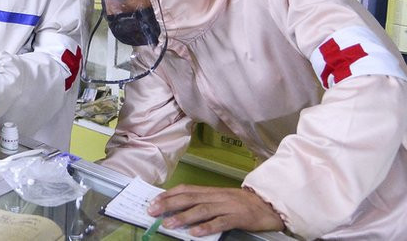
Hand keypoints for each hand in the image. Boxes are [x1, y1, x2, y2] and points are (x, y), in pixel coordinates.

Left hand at [147, 185, 283, 236]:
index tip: (153, 201)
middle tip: (152, 211)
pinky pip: (221, 222)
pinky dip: (206, 227)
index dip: (169, 195)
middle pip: (190, 198)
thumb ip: (205, 202)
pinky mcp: (240, 217)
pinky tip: (194, 233)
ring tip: (169, 224)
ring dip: (183, 217)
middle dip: (169, 205)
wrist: (271, 204)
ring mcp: (229, 206)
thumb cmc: (243, 204)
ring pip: (202, 210)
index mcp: (212, 191)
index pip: (186, 189)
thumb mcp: (222, 199)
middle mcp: (218, 196)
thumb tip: (181, 209)